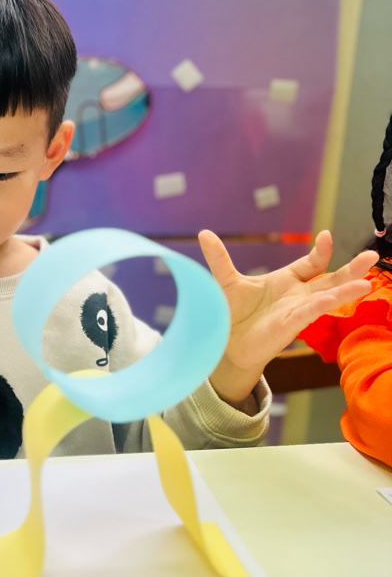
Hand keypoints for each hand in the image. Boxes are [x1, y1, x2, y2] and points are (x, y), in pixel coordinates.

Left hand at [198, 229, 376, 402]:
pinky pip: (309, 314)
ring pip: (328, 297)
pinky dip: (321, 306)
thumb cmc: (232, 313)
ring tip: (367, 280)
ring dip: (346, 289)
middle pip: (331, 280)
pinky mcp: (289, 326)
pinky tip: (334, 298)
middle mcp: (298, 295)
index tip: (325, 236)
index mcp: (288, 281)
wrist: (226, 344)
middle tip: (372, 256)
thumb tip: (204, 233)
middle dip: (352, 269)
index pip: (312, 264)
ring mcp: (296, 311)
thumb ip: (220, 258)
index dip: (321, 251)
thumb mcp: (227, 281)